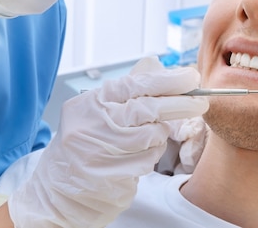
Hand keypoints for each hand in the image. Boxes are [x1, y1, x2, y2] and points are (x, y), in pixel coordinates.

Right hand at [8, 56, 208, 227]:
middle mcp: (93, 125)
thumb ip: (125, 91)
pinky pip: (147, 160)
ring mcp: (101, 152)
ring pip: (151, 136)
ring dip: (160, 134)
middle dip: (180, 104)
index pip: (134, 85)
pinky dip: (151, 155)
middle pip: (147, 109)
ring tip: (154, 134)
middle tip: (200, 103)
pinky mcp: (112, 176)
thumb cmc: (82, 144)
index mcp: (90, 103)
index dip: (167, 80)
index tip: (191, 77)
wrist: (57, 190)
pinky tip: (140, 154)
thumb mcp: (95, 110)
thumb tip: (160, 67)